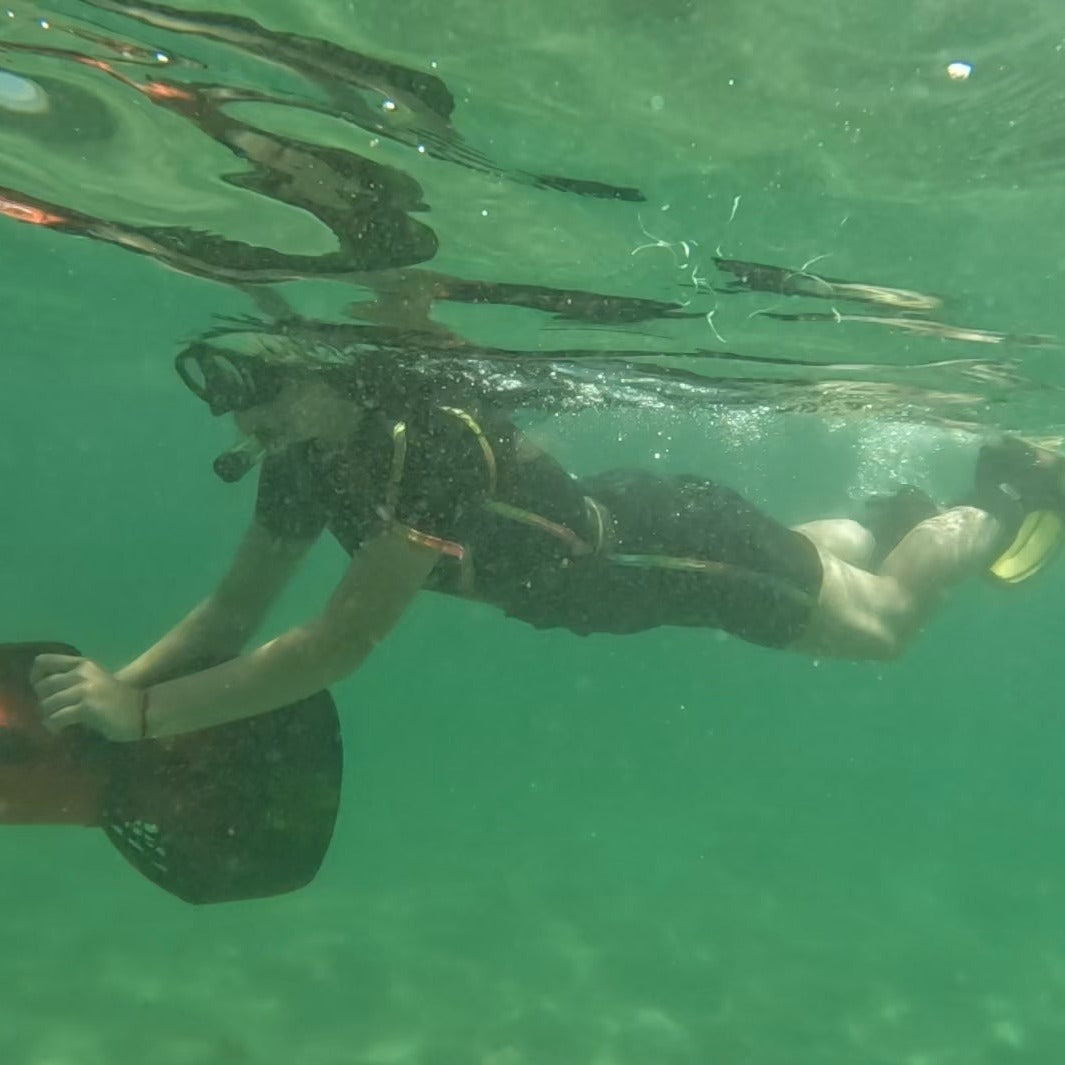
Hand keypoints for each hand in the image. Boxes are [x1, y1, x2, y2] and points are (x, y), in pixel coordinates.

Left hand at [30, 654, 144, 741]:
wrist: (141, 711)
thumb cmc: (115, 699)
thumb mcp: (93, 681)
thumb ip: (71, 680)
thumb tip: (42, 692)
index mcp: (82, 663)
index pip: (43, 662)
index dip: (36, 678)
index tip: (43, 692)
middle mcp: (81, 672)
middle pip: (42, 686)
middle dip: (44, 703)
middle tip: (54, 712)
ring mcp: (85, 689)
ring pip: (47, 704)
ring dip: (48, 716)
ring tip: (57, 723)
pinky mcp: (87, 707)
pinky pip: (57, 717)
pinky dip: (54, 726)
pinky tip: (60, 730)